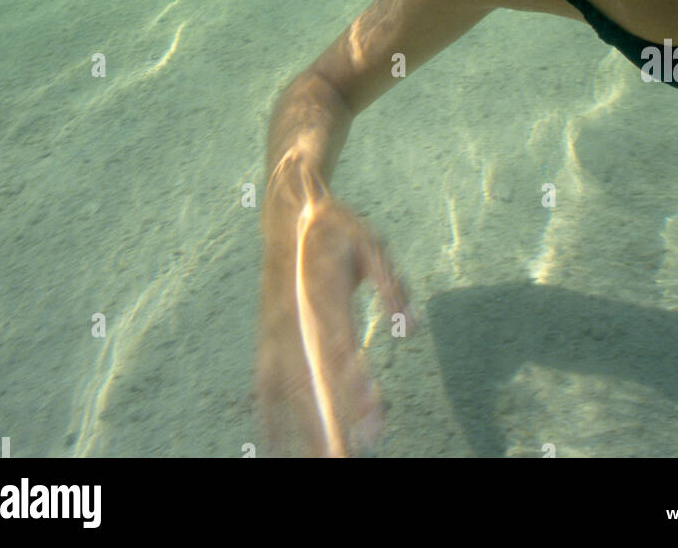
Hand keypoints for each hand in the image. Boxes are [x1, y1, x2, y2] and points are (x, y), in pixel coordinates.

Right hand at [257, 163, 413, 457]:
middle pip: (313, 381)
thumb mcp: (372, 244)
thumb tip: (413, 328)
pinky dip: (269, 417)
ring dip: (304, 432)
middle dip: (331, 426)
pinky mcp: (266, 338)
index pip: (341, 350)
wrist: (288, 213)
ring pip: (288, 391)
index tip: (374, 423)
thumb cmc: (336, 229)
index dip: (356, 388)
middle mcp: (295, 318)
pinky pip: (265, 384)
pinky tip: (276, 450)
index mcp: (323, 293)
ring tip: (324, 464)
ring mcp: (276, 331)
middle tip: (349, 460)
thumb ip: (391, 284)